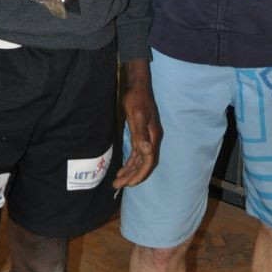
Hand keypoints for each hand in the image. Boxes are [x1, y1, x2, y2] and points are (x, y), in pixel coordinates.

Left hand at [114, 59, 161, 188]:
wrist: (137, 86)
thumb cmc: (137, 99)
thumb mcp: (138, 115)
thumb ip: (141, 134)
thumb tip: (147, 152)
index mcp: (153, 137)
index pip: (149, 162)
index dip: (140, 174)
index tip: (129, 184)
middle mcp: (151, 140)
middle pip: (144, 164)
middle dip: (133, 176)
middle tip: (118, 186)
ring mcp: (146, 138)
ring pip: (139, 160)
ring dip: (130, 171)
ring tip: (118, 182)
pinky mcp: (139, 135)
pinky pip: (136, 154)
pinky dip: (130, 162)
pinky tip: (123, 169)